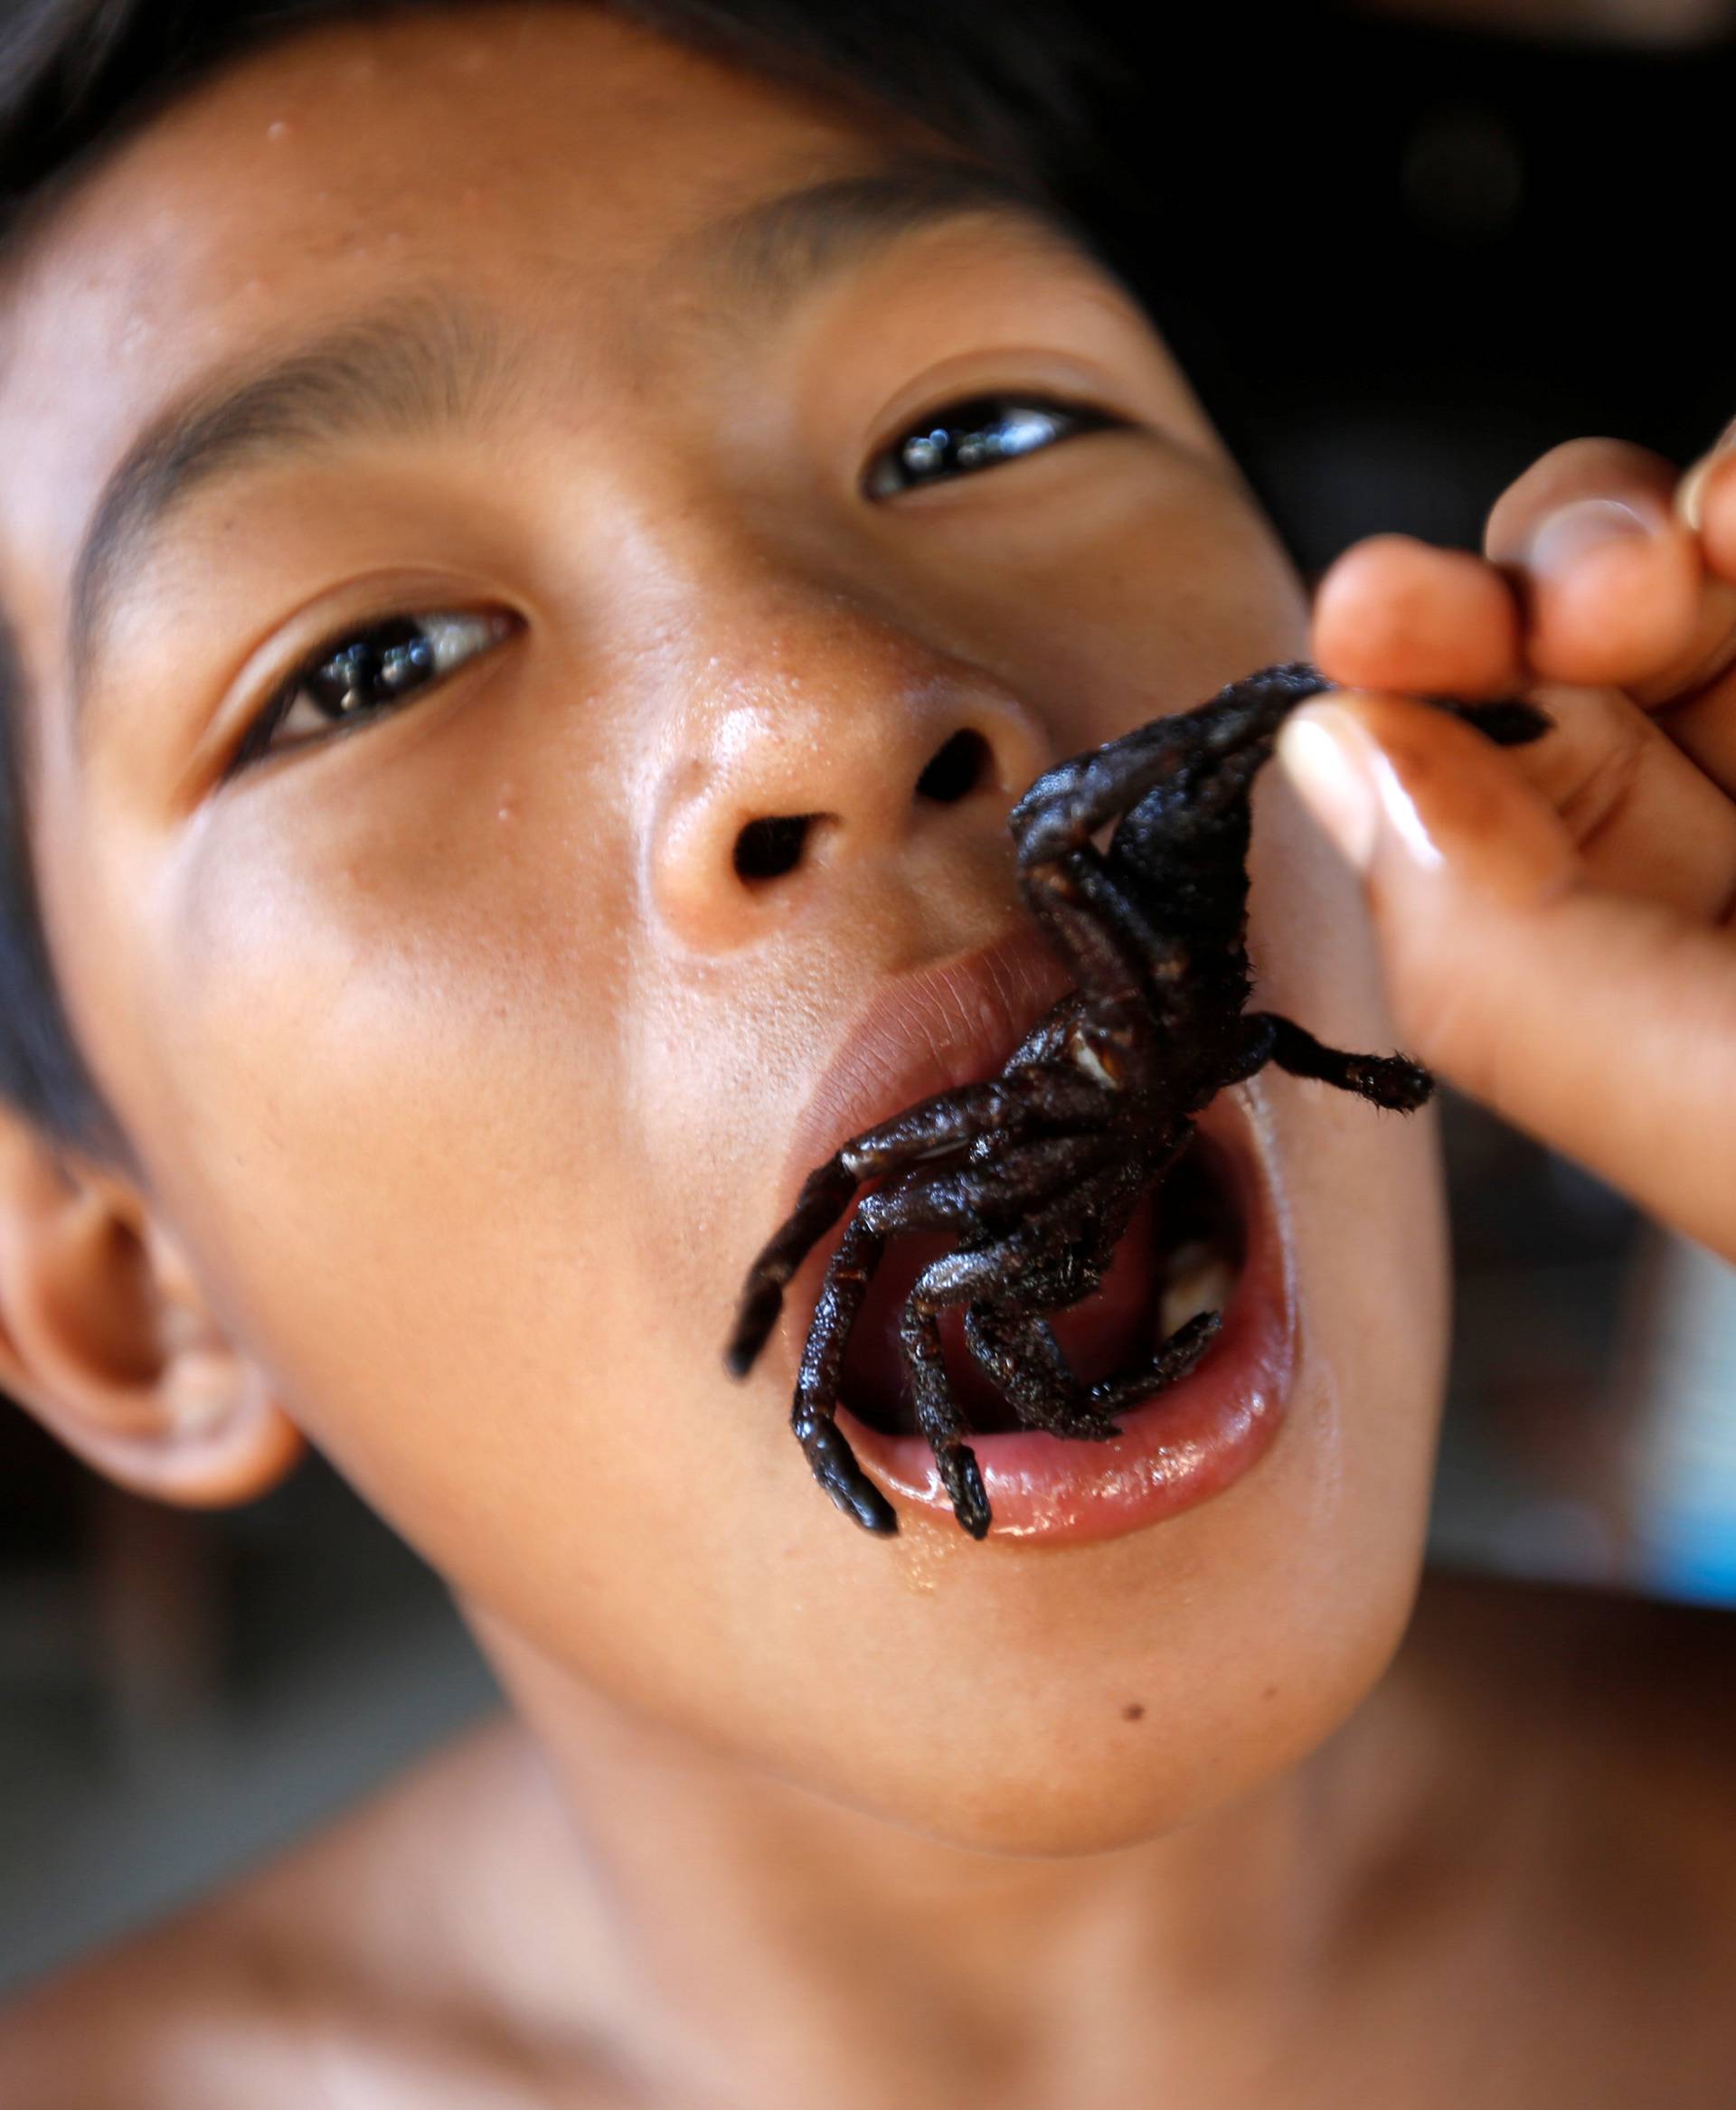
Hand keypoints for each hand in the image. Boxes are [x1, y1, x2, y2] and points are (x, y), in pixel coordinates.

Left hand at [1285, 432, 1735, 1263]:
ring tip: (1713, 535)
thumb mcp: (1725, 1121)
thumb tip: (1333, 764)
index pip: (1478, 831)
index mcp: (1658, 1022)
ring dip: (1652, 524)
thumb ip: (1510, 981)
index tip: (1382, 620)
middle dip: (1532, 591)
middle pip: (1573, 670)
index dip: (1411, 707)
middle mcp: (1731, 885)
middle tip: (1589, 588)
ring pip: (1683, 576)